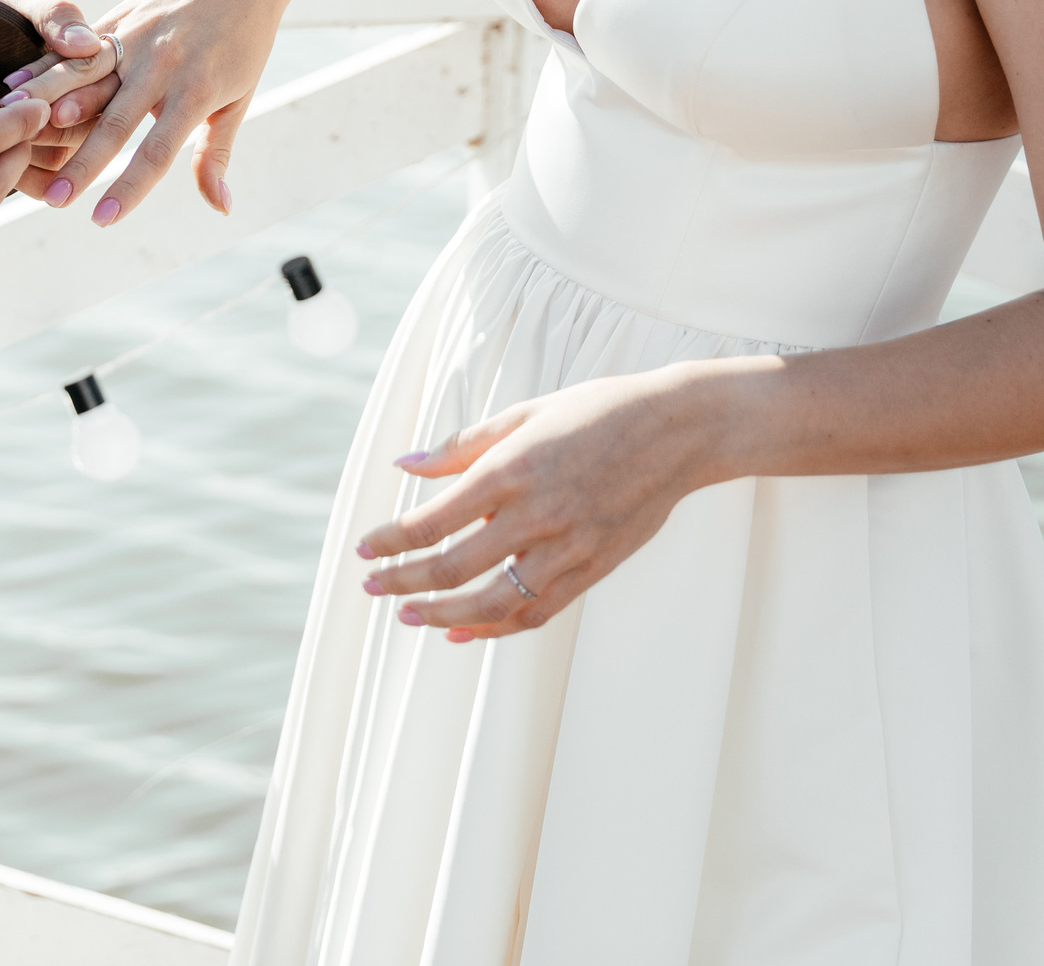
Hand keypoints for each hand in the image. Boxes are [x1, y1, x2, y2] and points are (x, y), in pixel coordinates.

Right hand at [11, 0, 294, 222]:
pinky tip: (15, 89)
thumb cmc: (246, 41)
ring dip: (47, 109)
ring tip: (13, 136)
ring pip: (83, 78)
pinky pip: (76, 49)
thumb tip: (220, 207)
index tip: (102, 219)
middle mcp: (160, 63)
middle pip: (113, 121)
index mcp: (195, 89)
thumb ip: (216, 154)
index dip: (129, 187)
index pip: (157, 149)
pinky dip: (45, 69)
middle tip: (53, 200)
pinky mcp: (118, 16)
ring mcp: (135, 36)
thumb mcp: (239, 98)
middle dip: (81, 163)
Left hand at [355, 367, 727, 639]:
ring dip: (442, 617)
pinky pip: (536, 612)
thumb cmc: (596, 412)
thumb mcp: (522, 415)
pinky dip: (495, 629)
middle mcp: (535, 515)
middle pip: (452, 567)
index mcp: (509, 470)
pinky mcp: (594, 569)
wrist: (677, 429)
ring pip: (492, 603)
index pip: (431, 521)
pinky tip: (465, 632)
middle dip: (402, 582)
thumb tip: (405, 466)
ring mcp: (568, 547)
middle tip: (373, 588)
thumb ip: (459, 447)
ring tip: (410, 617)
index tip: (366, 550)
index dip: (390, 541)